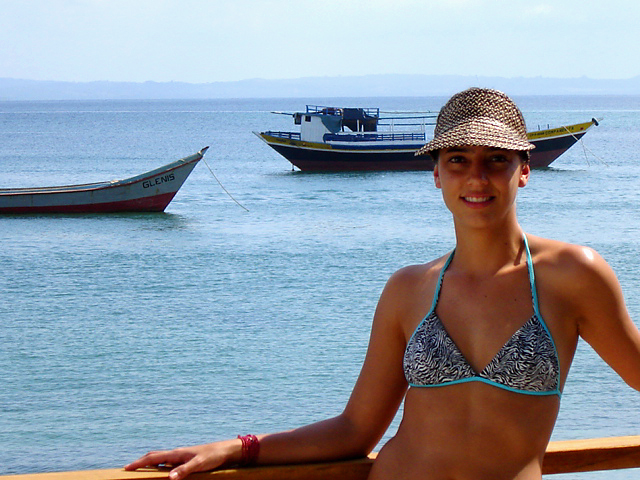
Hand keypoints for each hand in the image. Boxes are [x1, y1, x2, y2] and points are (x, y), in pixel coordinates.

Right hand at [124, 439, 239, 479]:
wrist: (225, 451)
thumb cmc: (212, 456)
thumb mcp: (198, 464)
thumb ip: (184, 471)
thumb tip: (169, 477)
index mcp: (176, 453)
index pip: (153, 457)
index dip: (139, 463)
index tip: (126, 468)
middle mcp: (176, 453)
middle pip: (154, 456)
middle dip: (141, 462)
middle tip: (129, 469)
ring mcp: (181, 456)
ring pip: (161, 458)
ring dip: (150, 463)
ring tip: (141, 470)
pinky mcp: (186, 459)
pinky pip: (168, 462)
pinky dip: (160, 465)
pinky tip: (161, 471)